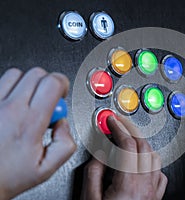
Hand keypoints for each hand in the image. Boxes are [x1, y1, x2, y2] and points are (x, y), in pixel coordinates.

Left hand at [0, 68, 75, 198]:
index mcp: (29, 124)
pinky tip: (12, 106)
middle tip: (47, 101)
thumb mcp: (46, 169)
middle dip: (48, 83)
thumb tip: (64, 124)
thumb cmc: (6, 176)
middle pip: (36, 74)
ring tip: (27, 103)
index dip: (63, 83)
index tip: (62, 94)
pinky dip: (10, 89)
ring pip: (16, 74)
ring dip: (27, 84)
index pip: (52, 84)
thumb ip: (66, 145)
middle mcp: (9, 110)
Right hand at [81, 116, 167, 199]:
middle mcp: (144, 186)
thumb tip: (100, 153)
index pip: (127, 145)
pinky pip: (160, 173)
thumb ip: (93, 173)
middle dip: (131, 130)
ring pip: (155, 157)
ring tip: (130, 139)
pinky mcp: (156, 197)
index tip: (111, 121)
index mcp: (128, 185)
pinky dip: (152, 162)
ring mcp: (153, 192)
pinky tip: (142, 161)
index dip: (118, 128)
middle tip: (120, 123)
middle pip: (144, 146)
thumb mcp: (90, 198)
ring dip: (142, 144)